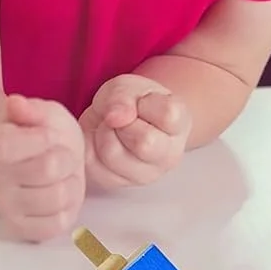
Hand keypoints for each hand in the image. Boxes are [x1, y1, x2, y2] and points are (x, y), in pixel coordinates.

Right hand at [0, 94, 86, 241]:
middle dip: (66, 157)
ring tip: (61, 174)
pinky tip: (59, 192)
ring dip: (71, 181)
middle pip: (48, 169)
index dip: (40, 138)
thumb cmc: (41, 132)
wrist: (40, 159)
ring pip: (59, 196)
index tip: (49, 135)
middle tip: (60, 154)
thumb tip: (15, 104)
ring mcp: (5, 206)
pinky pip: (59, 224)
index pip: (6, 145)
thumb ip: (30, 109)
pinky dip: (69, 207)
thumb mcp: (42, 112)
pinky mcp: (23, 229)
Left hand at [79, 73, 190, 190]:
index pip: (168, 115)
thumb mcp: (128, 87)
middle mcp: (169, 155)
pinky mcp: (116, 182)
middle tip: (122, 118)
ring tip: (110, 128)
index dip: (146, 103)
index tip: (142, 102)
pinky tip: (101, 139)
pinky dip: (89, 144)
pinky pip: (92, 162)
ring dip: (103, 133)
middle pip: (144, 143)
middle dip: (123, 122)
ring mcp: (145, 174)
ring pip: (113, 154)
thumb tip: (116, 117)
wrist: (119, 121)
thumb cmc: (132, 103)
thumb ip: (123, 96)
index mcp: (180, 125)